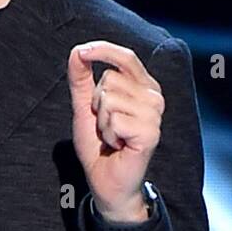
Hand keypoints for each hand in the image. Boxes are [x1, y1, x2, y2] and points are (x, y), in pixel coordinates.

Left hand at [67, 40, 164, 221]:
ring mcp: (155, 115)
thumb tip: (77, 52)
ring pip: (110, 99)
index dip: (103, 50)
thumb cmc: (100, 145)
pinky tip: (118, 145)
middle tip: (106, 125)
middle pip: (110, 79)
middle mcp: (154, 97)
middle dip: (96, 104)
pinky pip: (114, 119)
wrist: (106, 180)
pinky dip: (108, 134)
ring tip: (113, 136)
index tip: (81, 51)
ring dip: (102, 122)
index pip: (126, 57)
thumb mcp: (85, 107)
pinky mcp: (151, 132)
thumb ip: (81, 79)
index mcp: (143, 87)